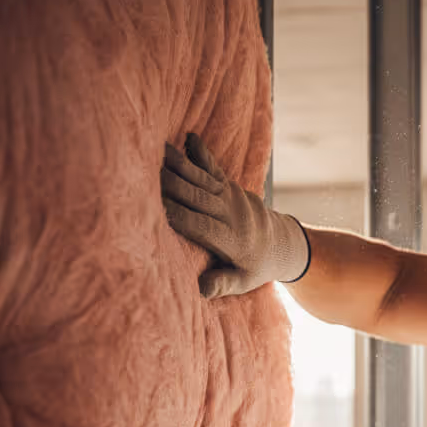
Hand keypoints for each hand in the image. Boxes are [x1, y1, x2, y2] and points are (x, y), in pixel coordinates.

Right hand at [161, 133, 310, 297]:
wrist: (284, 244)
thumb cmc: (257, 267)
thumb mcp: (244, 282)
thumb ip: (224, 284)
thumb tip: (201, 289)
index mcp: (230, 238)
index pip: (198, 224)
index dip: (176, 215)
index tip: (152, 206)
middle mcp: (230, 213)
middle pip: (195, 196)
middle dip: (169, 184)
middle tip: (142, 170)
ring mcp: (232, 195)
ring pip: (200, 178)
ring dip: (178, 164)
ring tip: (155, 148)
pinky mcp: (231, 185)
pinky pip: (213, 167)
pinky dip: (200, 152)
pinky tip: (188, 136)